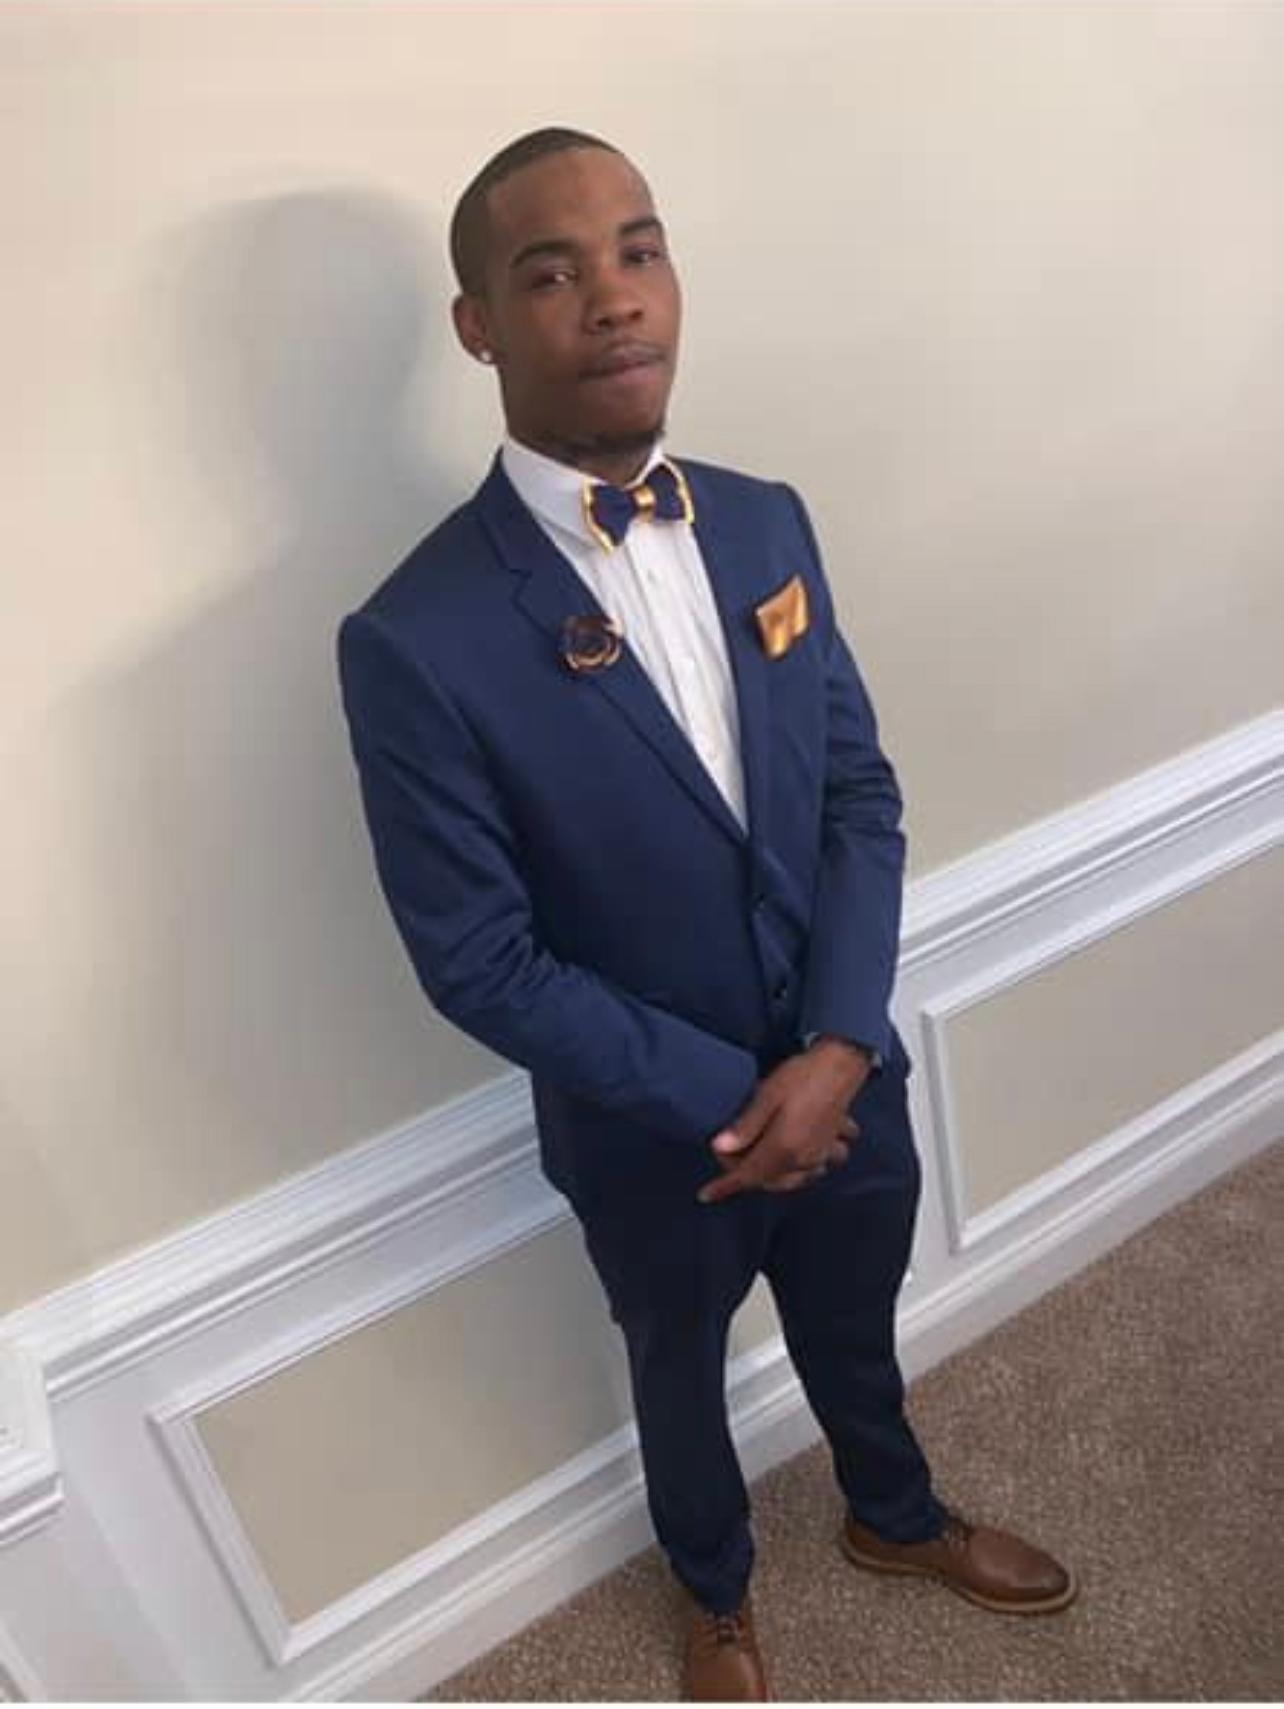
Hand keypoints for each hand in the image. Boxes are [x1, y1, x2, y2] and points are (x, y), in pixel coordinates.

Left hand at [698, 1043, 871, 1203]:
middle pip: (766, 1180)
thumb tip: (720, 1148)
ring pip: (787, 1180)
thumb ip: (745, 1127)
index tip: (706, 1194)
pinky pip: (809, 1171)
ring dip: (768, 1175)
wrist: (841, 1064)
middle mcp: (802, 1159)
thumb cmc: (803, 1076)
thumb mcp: (767, 1096)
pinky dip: (793, 1170)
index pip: (747, 1176)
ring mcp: (819, 1156)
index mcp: (784, 1148)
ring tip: (753, 1156)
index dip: (724, 1186)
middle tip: (727, 1154)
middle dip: (744, 1173)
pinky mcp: (829, 1148)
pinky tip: (787, 1154)